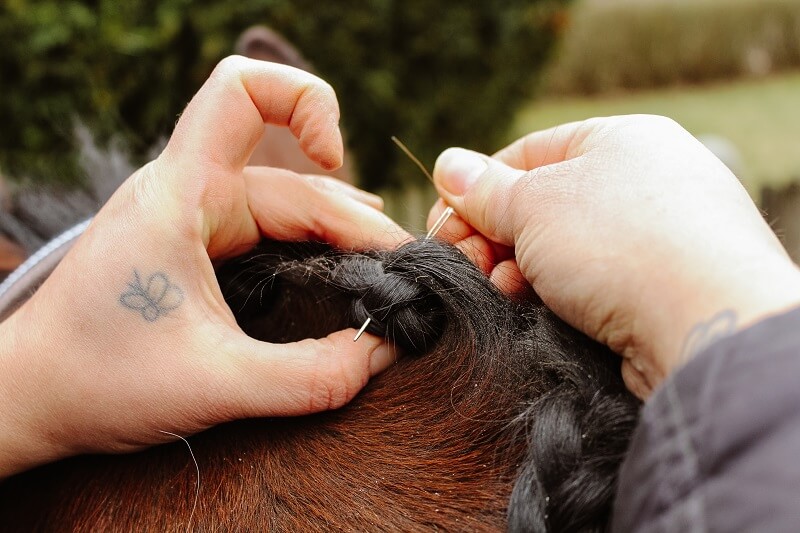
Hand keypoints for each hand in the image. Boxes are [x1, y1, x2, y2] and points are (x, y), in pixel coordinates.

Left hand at [0, 56, 408, 477]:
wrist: (30, 398)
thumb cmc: (97, 379)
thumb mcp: (214, 385)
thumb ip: (309, 377)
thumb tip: (384, 351)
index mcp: (180, 194)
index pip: (241, 92)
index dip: (306, 104)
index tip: (338, 162)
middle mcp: (189, 193)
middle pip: (295, 179)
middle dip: (356, 223)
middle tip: (405, 276)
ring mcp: (195, 219)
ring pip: (289, 206)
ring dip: (341, 236)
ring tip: (388, 275)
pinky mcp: (199, 247)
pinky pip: (273, 232)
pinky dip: (315, 249)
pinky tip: (344, 274)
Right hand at [428, 115, 799, 397]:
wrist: (704, 323)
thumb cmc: (618, 242)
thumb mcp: (534, 204)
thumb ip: (486, 189)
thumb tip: (447, 165)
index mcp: (619, 141)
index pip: (527, 154)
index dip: (478, 188)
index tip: (445, 221)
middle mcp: (642, 183)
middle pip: (540, 206)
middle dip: (493, 237)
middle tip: (463, 261)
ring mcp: (655, 238)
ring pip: (560, 250)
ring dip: (516, 269)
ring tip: (499, 287)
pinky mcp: (659, 288)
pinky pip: (589, 282)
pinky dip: (551, 293)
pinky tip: (530, 306)